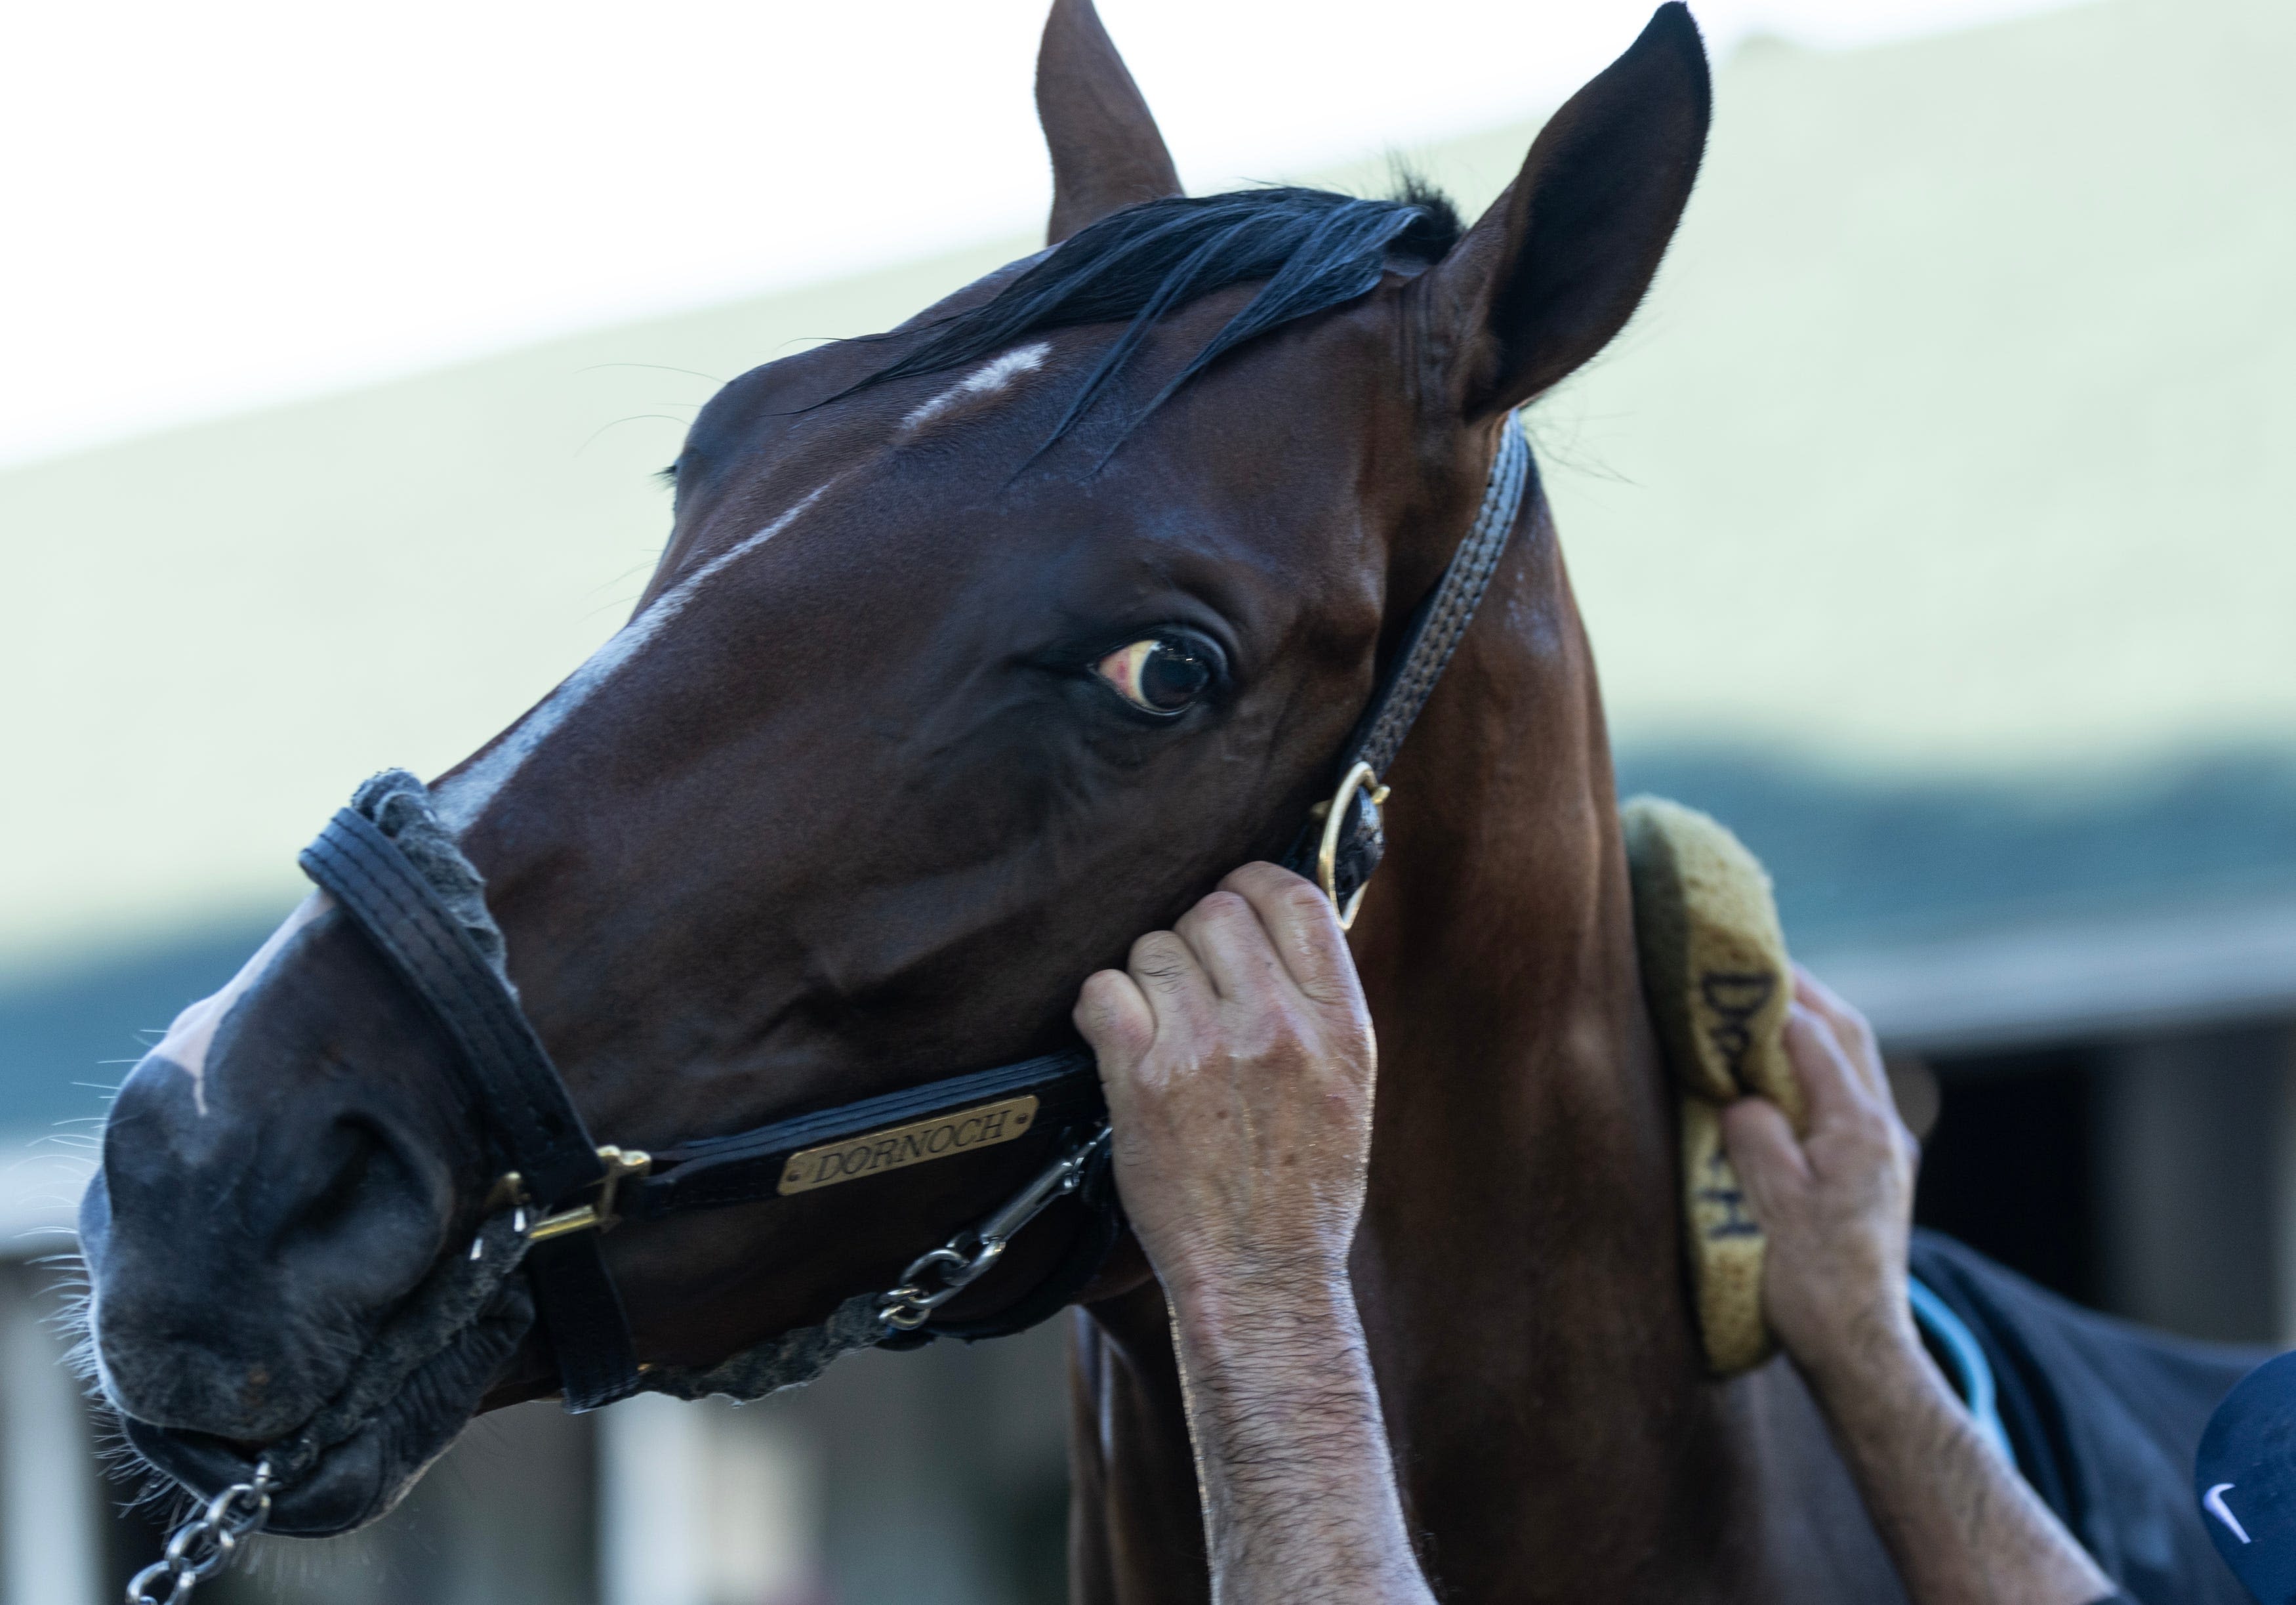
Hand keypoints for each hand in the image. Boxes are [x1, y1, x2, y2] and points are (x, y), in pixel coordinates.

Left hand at [1072, 862, 1376, 1315]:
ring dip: (1149, 977)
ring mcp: (1206, 1049)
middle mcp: (1277, 1026)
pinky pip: (1103, 991)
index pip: (1294, 897)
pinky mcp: (1143, 1079)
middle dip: (1196, 937)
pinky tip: (1119, 1037)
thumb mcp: (1348, 1085)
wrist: (1261, 1276)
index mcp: (1339, 1023)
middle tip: (1192, 984)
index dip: (1253, 884)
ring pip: (1154, 947)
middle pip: (1215, 912)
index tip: (1236, 901)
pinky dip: (1102, 1005)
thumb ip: (1318, 1003)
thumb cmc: (1305, 1188)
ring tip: (1162, 1027)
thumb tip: (1277, 924)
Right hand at [1719, 966, 1920, 1382]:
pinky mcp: (1877, 1174)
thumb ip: (1756, 1133)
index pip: (1816, 1036)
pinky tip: (1788, 1075)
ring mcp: (1888, 1152)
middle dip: (1804, 995)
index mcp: (1859, 1128)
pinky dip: (1820, 1067)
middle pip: (1849, 1036)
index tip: (1736, 969)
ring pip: (1856, 1065)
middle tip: (1757, 967)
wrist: (1860, 1348)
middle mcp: (1884, 1130)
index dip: (1774, 998)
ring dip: (1815, 1028)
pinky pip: (1850, 1096)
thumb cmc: (1813, 1282)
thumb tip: (1741, 1098)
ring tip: (1768, 1009)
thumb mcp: (1770, 1201)